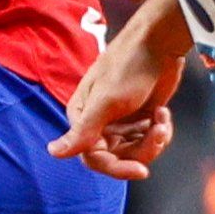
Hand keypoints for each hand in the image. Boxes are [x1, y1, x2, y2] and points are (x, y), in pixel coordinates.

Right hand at [49, 15, 185, 180]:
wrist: (159, 43)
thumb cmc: (128, 66)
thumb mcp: (106, 101)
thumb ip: (83, 131)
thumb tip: (52, 152)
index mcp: (82, 118)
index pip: (94, 158)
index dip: (118, 168)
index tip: (142, 170)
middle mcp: (98, 123)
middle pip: (119, 157)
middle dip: (143, 149)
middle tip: (159, 132)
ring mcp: (120, 121)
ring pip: (136, 150)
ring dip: (154, 138)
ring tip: (162, 118)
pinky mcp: (139, 117)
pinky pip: (148, 139)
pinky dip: (160, 129)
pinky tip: (163, 112)